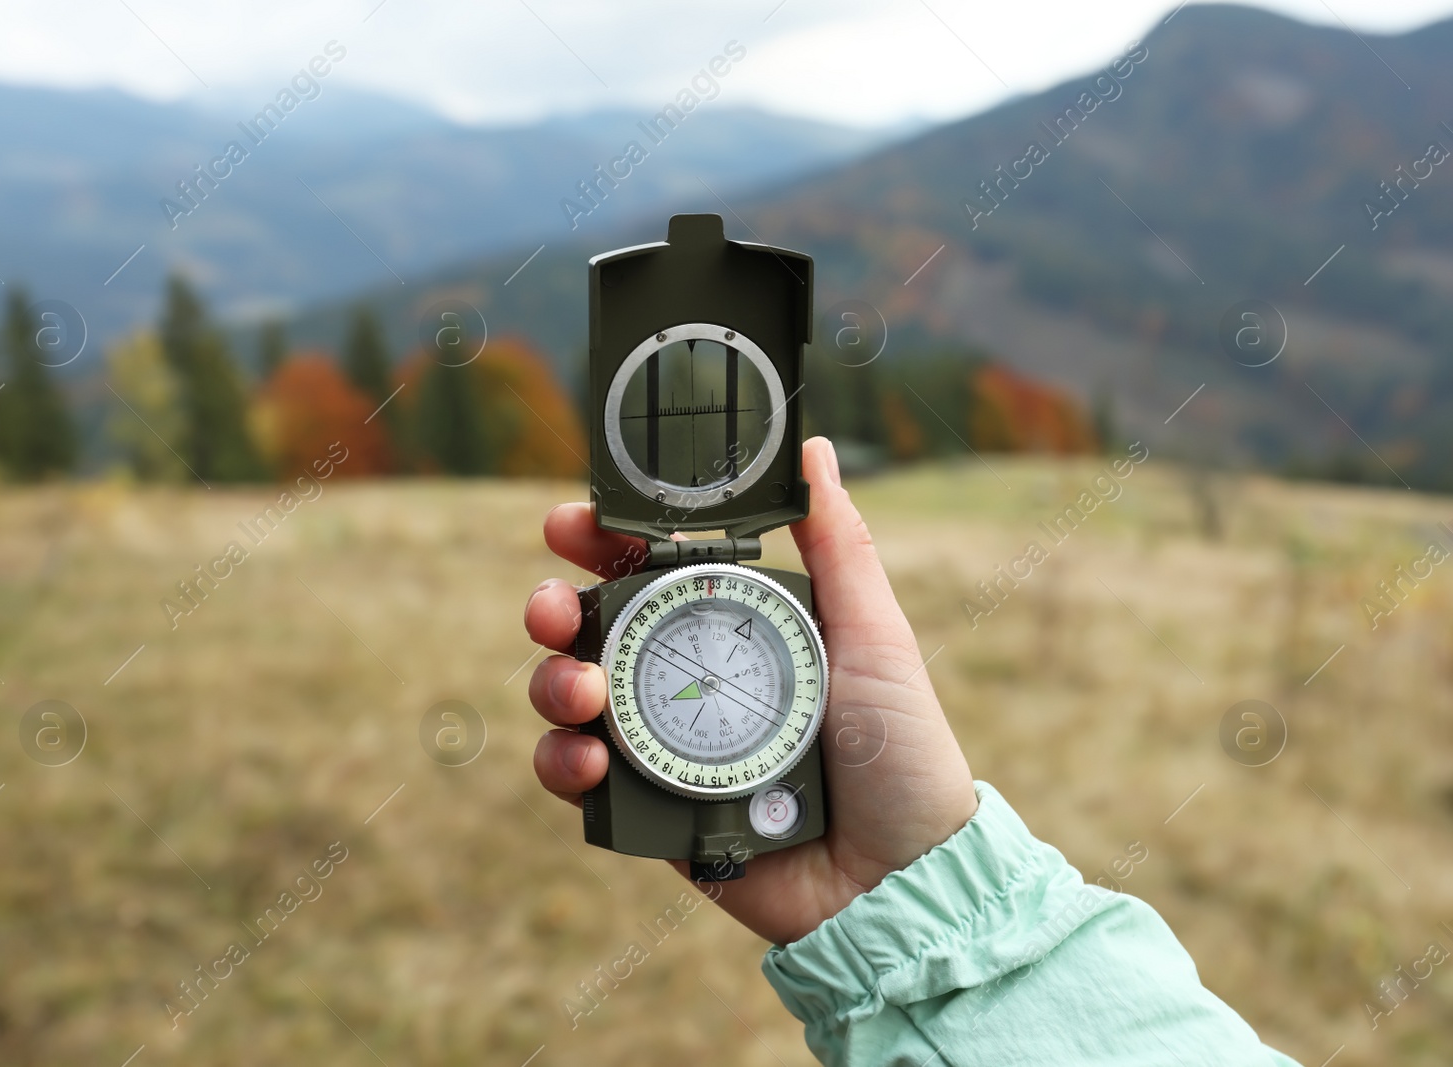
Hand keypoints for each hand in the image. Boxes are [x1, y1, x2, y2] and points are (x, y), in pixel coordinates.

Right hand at [523, 437, 978, 945]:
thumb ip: (839, 547)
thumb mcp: (875, 637)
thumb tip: (816, 448)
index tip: (567, 523)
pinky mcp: (651, 814)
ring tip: (581, 695)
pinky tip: (584, 763)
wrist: (901, 883)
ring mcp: (664, 748)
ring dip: (553, 684)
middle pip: (592, 630)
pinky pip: (580, 782)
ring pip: (572, 699)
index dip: (600, 543)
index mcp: (734, 630)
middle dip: (554, 610)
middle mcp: (687, 682)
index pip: (649, 571)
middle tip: (553, 610)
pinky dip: (563, 766)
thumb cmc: (902, 755)